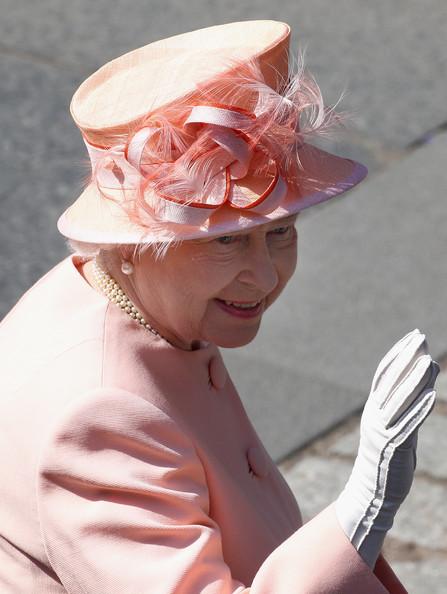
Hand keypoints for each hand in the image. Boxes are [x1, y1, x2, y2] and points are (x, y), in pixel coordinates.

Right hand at [335, 329, 438, 567]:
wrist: (371, 492)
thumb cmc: (388, 457)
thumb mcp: (395, 426)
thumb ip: (408, 403)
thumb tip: (427, 372)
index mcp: (373, 407)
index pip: (384, 373)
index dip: (398, 353)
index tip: (413, 336)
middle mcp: (375, 415)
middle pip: (391, 382)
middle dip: (407, 359)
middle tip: (421, 338)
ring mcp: (383, 431)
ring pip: (399, 401)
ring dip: (414, 380)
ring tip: (429, 361)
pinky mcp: (393, 448)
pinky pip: (407, 425)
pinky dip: (419, 409)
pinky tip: (431, 395)